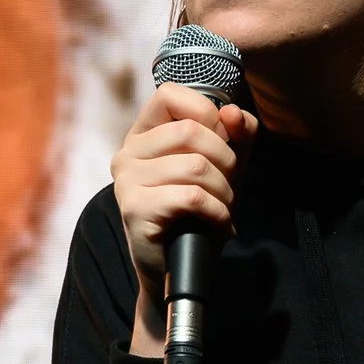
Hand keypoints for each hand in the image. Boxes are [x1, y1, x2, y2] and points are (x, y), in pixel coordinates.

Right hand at [112, 81, 257, 354]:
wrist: (178, 269)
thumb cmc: (197, 214)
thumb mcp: (224, 168)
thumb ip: (237, 135)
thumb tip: (233, 112)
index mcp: (142, 135)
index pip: (169, 94)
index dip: (206, 113)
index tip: (219, 143)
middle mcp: (127, 153)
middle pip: (190, 130)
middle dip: (225, 160)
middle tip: (228, 188)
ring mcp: (126, 182)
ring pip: (195, 166)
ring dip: (224, 191)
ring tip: (224, 209)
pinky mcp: (135, 210)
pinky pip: (191, 197)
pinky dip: (217, 211)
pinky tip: (219, 224)